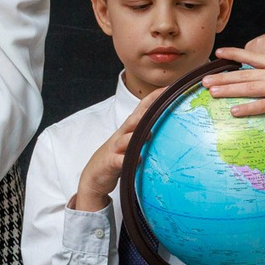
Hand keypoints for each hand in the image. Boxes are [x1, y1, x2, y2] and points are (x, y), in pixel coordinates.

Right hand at [74, 88, 161, 210]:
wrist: (93, 176)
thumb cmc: (117, 157)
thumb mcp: (131, 144)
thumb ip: (146, 134)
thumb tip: (170, 128)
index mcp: (128, 129)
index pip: (141, 109)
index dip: (153, 97)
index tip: (169, 88)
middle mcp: (121, 135)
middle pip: (134, 119)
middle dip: (147, 110)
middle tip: (163, 102)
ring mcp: (115, 148)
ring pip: (125, 139)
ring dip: (136, 135)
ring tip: (150, 134)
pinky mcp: (110, 162)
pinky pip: (118, 160)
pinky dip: (127, 159)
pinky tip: (138, 160)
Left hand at [207, 48, 264, 129]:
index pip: (254, 56)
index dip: (235, 53)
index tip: (218, 53)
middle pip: (246, 74)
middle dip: (223, 77)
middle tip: (203, 80)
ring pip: (250, 88)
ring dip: (228, 90)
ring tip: (210, 92)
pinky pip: (263, 106)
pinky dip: (247, 108)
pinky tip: (233, 112)